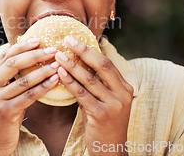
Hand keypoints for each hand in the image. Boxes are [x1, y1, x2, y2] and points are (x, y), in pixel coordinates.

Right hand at [0, 38, 60, 155]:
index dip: (21, 46)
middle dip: (34, 54)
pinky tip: (55, 80)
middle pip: (12, 63)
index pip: (3, 57)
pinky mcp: (6, 112)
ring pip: (23, 80)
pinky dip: (44, 86)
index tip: (38, 39)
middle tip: (51, 49)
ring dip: (43, 70)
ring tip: (58, 63)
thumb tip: (21, 59)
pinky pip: (29, 96)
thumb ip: (6, 80)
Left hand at [55, 36, 133, 155]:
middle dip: (83, 51)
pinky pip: (82, 94)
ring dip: (72, 65)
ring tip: (58, 55)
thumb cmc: (103, 123)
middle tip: (67, 40)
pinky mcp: (102, 115)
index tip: (74, 39)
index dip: (90, 50)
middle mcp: (123, 94)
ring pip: (89, 79)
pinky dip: (70, 82)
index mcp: (125, 87)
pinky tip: (59, 74)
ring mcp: (114, 105)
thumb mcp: (105, 101)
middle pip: (102, 65)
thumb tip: (77, 63)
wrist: (111, 151)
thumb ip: (97, 84)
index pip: (107, 63)